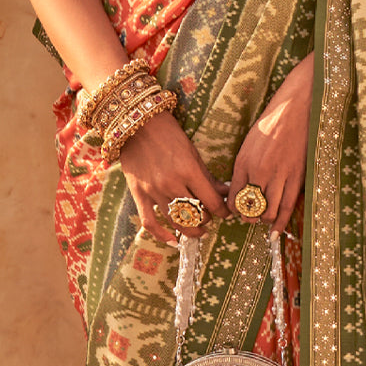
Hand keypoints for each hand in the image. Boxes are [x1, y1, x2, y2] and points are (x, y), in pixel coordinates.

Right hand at [120, 112, 226, 247]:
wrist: (138, 124)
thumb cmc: (169, 135)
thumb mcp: (193, 152)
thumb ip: (208, 176)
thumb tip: (225, 192)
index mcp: (189, 170)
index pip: (212, 201)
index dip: (223, 211)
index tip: (227, 213)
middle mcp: (171, 183)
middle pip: (196, 214)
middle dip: (207, 218)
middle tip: (211, 217)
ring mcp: (153, 191)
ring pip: (176, 221)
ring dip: (191, 229)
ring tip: (199, 229)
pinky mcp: (138, 194)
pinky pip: (150, 223)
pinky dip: (161, 235)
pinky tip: (173, 240)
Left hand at [228, 52, 313, 233]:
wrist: (296, 110)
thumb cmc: (271, 124)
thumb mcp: (249, 143)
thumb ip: (244, 166)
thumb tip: (241, 188)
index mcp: (244, 162)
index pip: (234, 196)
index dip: (233, 209)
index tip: (236, 212)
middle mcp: (259, 172)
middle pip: (250, 208)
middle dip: (248, 217)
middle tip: (250, 218)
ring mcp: (279, 176)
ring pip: (268, 211)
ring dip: (264, 220)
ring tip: (264, 219)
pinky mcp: (297, 177)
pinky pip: (287, 207)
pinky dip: (281, 223)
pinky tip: (275, 232)